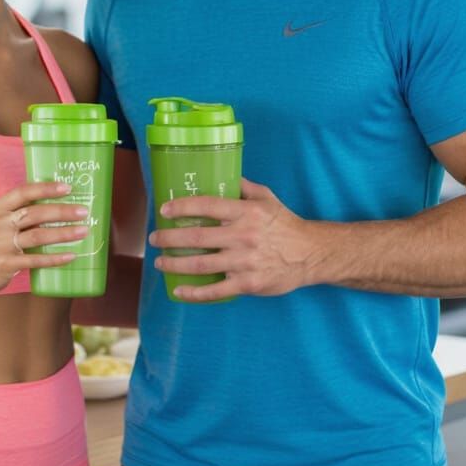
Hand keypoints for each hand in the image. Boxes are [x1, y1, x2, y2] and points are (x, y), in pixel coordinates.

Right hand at [0, 182, 89, 295]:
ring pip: (37, 236)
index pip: (24, 192)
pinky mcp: (5, 264)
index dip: (46, 188)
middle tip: (84, 211)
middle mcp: (0, 224)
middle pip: (35, 213)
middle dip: (62, 211)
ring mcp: (1, 244)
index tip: (67, 187)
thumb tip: (59, 207)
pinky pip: (34, 261)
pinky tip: (70, 256)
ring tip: (83, 231)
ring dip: (63, 233)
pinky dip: (54, 258)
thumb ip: (21, 214)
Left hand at [149, 179, 313, 301]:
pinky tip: (179, 291)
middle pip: (197, 238)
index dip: (182, 207)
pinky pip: (216, 290)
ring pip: (201, 264)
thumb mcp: (266, 197)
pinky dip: (195, 293)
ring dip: (175, 264)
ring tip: (160, 262)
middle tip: (155, 238)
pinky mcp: (248, 284)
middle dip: (169, 238)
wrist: (310, 253)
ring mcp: (244, 262)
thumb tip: (221, 172)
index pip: (207, 206)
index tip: (164, 209)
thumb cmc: (284, 223)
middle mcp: (243, 236)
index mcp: (245, 212)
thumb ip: (242, 186)